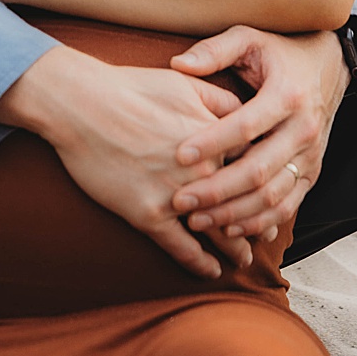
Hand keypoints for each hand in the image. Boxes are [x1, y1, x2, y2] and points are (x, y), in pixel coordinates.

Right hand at [0, 46, 253, 279]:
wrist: (81, 103)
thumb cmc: (131, 87)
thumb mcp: (185, 83)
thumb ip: (221, 99)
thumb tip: (245, 110)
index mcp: (217, 138)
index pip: (255, 168)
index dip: (266, 185)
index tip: (274, 195)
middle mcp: (204, 171)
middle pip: (243, 204)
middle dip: (258, 222)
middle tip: (267, 234)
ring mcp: (177, 196)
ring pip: (217, 231)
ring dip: (234, 249)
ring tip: (243, 260)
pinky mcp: (149, 215)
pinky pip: (182, 248)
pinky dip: (199, 263)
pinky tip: (209, 271)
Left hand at [167, 27, 347, 239]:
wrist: (329, 67)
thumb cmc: (279, 53)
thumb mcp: (249, 38)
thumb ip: (215, 50)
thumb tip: (178, 64)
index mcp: (287, 95)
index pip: (247, 125)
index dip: (214, 142)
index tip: (180, 154)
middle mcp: (303, 129)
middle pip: (260, 170)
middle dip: (218, 190)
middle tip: (180, 200)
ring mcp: (311, 155)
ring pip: (274, 196)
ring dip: (234, 213)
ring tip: (197, 220)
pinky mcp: (312, 173)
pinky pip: (288, 206)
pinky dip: (259, 222)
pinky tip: (229, 228)